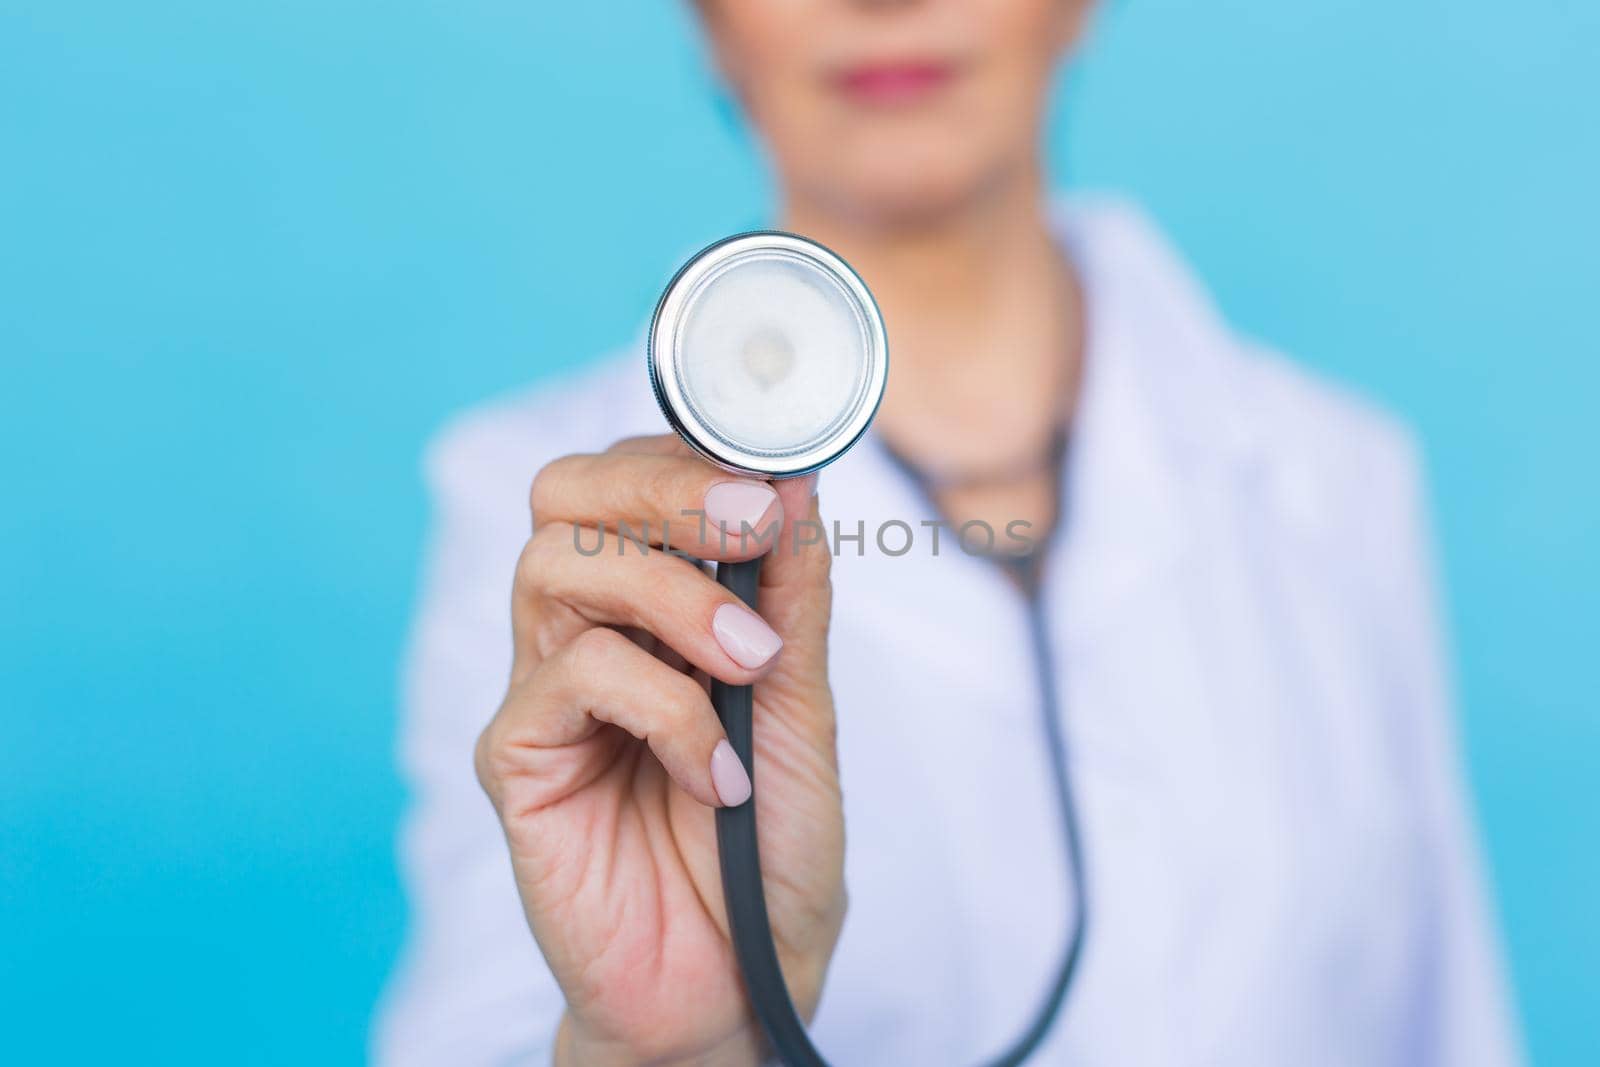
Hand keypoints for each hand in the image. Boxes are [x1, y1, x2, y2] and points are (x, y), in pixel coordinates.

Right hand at [475, 434, 844, 1065]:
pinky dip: (664, 709)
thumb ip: (793, 598)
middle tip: (748, 520)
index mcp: (650, 606)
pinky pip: (572, 678)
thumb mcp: (801, 706)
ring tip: (752, 663)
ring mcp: (546, 693)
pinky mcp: (517, 759)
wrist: (741, 980)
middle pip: (566, 496)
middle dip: (660, 487)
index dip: (687, 458)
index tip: (774, 480)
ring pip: (558, 566)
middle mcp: (586, 632)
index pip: (628, 481)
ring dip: (673, 596)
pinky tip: (714, 774)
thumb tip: (796, 483)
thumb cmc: (768, 845)